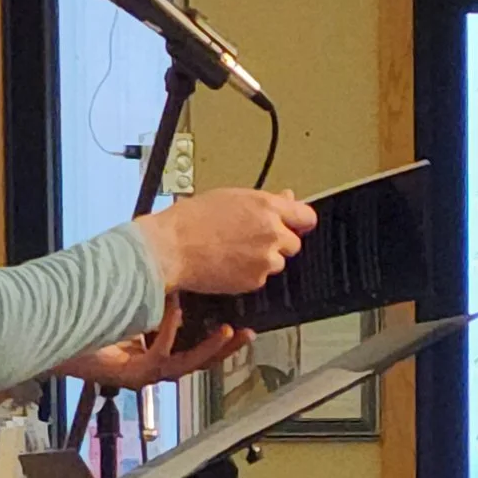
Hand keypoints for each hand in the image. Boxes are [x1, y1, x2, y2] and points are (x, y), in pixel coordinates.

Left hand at [57, 300, 250, 388]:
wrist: (49, 334)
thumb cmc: (81, 320)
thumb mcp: (126, 307)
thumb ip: (150, 300)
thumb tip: (170, 278)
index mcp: (150, 353)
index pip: (193, 349)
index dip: (216, 340)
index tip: (237, 327)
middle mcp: (149, 367)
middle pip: (198, 363)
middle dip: (225, 349)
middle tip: (246, 335)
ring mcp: (143, 373)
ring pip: (187, 365)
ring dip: (209, 347)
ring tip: (227, 332)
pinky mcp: (132, 374)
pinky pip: (162, 357)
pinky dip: (171, 333)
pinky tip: (175, 313)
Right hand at [134, 187, 317, 295]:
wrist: (171, 248)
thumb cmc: (190, 220)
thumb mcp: (230, 197)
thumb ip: (264, 201)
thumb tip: (286, 197)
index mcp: (266, 206)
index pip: (305, 216)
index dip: (300, 222)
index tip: (297, 225)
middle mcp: (271, 232)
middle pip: (294, 243)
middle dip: (278, 243)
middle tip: (252, 240)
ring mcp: (265, 258)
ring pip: (278, 263)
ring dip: (263, 260)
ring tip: (235, 252)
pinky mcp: (255, 280)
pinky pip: (261, 278)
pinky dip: (249, 274)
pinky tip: (228, 264)